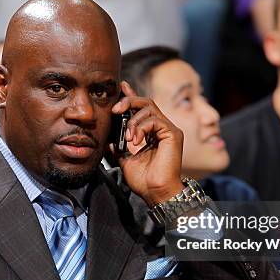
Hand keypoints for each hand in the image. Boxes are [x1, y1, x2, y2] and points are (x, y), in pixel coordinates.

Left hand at [112, 81, 183, 206]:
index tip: (121, 87)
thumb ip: (118, 147)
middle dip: (128, 101)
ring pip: (149, 107)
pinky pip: (155, 119)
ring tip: (128, 138)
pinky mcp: (173, 133)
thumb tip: (107, 139)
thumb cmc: (144, 180)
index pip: (141, 108)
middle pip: (145, 102)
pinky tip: (136, 140)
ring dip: (133, 120)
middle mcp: (161, 128)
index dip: (131, 96)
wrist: (155, 192)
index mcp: (151, 132)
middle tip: (115, 110)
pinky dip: (141, 127)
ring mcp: (168, 129)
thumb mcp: (125, 160)